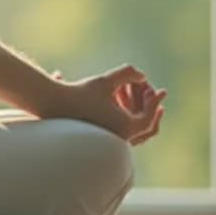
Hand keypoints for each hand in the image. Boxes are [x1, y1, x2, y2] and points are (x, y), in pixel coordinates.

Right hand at [43, 65, 165, 143]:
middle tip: (152, 94)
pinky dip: (126, 117)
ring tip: (133, 95)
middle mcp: (118, 139)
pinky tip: (120, 100)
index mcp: (124, 128)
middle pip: (146, 128)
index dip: (156, 101)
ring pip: (133, 131)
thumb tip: (142, 76)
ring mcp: (109, 141)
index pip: (149, 117)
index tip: (161, 90)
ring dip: (137, 112)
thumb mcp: (106, 80)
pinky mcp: (100, 139)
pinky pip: (121, 131)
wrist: (53, 105)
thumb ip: (128, 73)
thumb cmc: (79, 93)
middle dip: (150, 108)